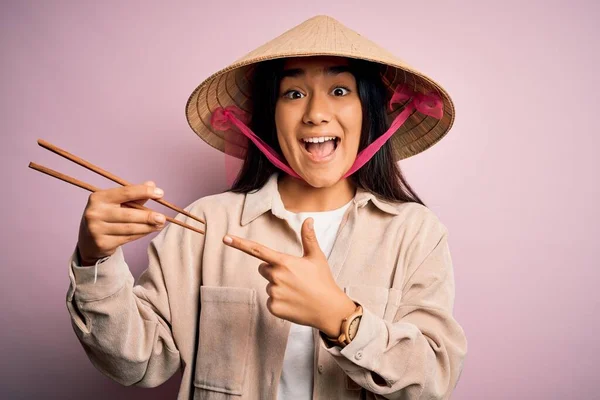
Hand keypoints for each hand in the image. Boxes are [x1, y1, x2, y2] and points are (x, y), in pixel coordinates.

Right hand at [77, 181, 165, 264]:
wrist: (88, 240)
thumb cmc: (106, 216)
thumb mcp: (115, 202)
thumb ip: (133, 195)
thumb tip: (152, 184)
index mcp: (98, 198)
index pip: (125, 192)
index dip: (144, 192)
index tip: (160, 193)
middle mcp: (95, 213)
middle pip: (129, 214)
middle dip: (148, 216)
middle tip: (163, 218)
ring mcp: (97, 229)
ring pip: (130, 228)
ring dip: (148, 227)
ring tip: (159, 224)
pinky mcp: (102, 243)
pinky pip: (127, 238)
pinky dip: (141, 234)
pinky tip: (149, 230)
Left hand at [222, 217, 355, 336]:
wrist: (329, 310)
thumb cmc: (323, 281)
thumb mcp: (316, 257)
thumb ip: (308, 238)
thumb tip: (308, 219)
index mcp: (284, 262)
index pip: (258, 250)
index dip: (240, 244)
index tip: (225, 238)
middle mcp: (276, 277)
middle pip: (263, 269)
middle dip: (274, 271)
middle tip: (293, 278)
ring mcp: (274, 293)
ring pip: (268, 286)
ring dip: (279, 287)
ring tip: (297, 292)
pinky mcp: (274, 308)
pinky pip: (271, 301)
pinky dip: (280, 302)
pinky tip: (294, 303)